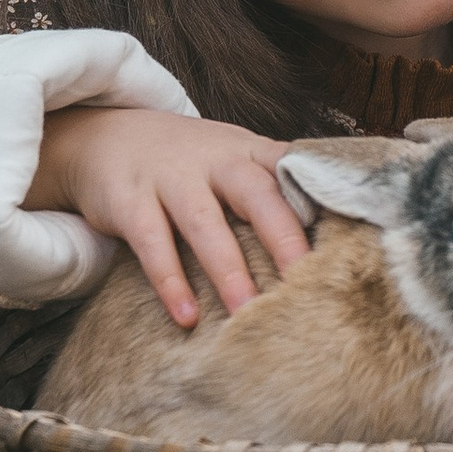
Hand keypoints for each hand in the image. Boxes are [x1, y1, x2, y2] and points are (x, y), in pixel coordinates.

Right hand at [28, 108, 310, 324]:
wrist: (102, 136)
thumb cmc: (186, 163)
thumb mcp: (230, 159)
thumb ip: (274, 188)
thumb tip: (335, 234)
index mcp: (247, 151)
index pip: (292, 170)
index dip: (321, 199)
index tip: (350, 236)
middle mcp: (214, 158)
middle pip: (256, 193)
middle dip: (283, 237)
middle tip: (305, 282)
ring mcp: (170, 176)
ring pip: (204, 223)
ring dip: (228, 269)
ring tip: (248, 313)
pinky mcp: (130, 199)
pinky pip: (152, 242)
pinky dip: (170, 280)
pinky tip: (186, 315)